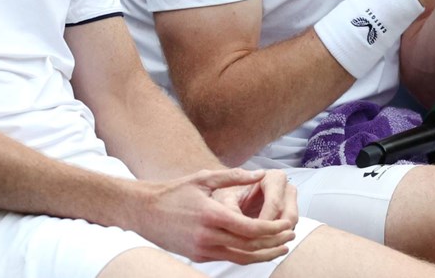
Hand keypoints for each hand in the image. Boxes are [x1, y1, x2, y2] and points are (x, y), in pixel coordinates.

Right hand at [137, 169, 296, 263]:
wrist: (143, 211)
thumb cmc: (173, 191)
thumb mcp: (203, 178)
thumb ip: (233, 177)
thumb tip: (260, 174)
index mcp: (212, 215)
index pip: (250, 228)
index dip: (271, 229)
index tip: (285, 225)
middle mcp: (208, 236)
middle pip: (250, 246)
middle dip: (273, 243)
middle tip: (290, 236)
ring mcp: (202, 249)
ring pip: (241, 258)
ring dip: (263, 255)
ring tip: (280, 248)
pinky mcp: (198, 257)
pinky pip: (227, 259)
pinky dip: (246, 257)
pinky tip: (257, 250)